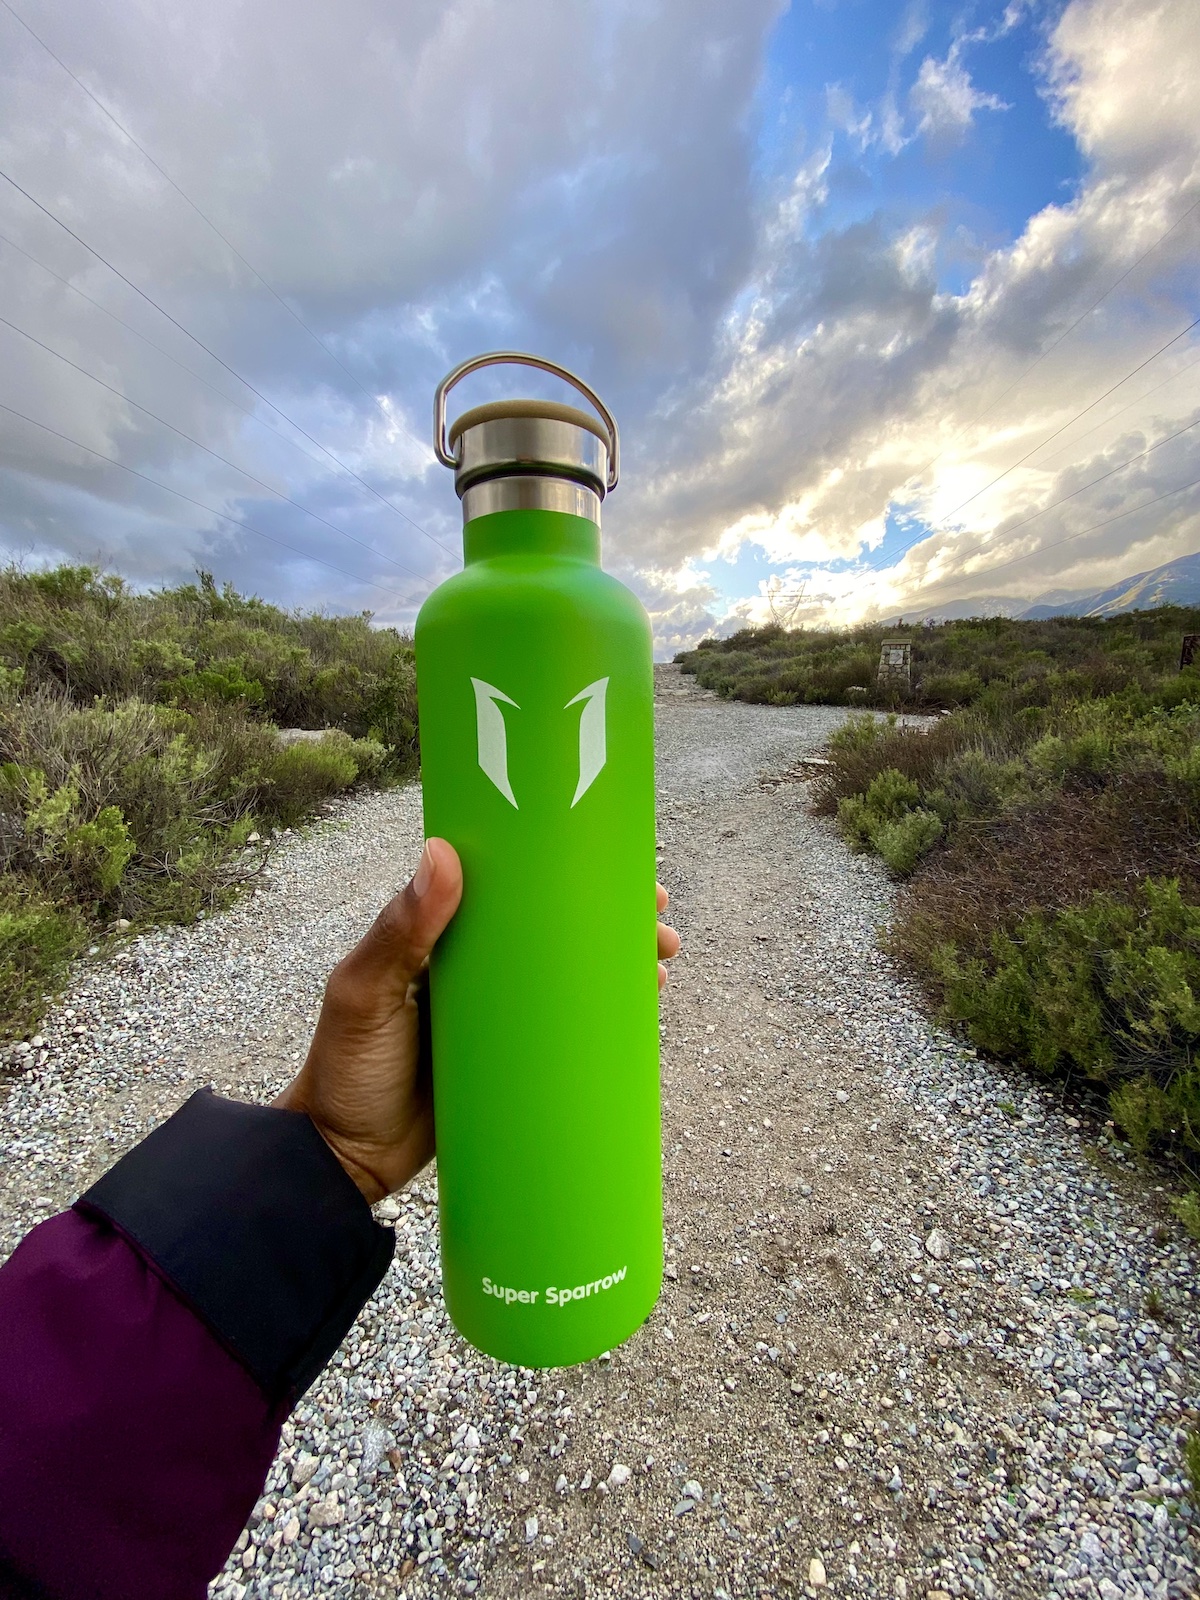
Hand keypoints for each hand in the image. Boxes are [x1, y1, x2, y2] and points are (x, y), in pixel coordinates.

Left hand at [278, 839, 682, 1201]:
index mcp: (439, 938)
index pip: (508, 887)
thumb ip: (401, 931)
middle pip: (553, 928)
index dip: (561, 870)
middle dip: (611, 917)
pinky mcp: (513, 1063)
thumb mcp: (366, 994)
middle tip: (659, 918)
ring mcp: (497, 1018)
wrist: (343, 1162)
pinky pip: (566, 1031)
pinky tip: (642, 1012)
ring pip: (569, 976)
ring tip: (662, 962)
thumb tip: (443, 851)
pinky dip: (605, 1017)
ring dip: (618, 963)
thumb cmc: (344, 1069)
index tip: (612, 862)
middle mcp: (474, 969)